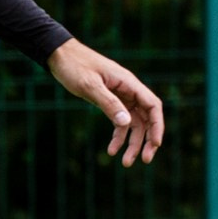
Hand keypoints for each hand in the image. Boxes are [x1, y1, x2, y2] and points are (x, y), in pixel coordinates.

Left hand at [48, 38, 164, 164]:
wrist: (60, 56)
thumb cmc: (75, 66)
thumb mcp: (90, 85)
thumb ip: (108, 103)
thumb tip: (126, 123)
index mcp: (128, 83)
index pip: (152, 106)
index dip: (157, 126)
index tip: (155, 145)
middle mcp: (129, 90)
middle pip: (147, 118)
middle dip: (147, 140)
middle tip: (145, 160)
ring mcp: (121, 96)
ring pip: (134, 123)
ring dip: (132, 143)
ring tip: (125, 162)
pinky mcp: (111, 101)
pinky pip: (120, 122)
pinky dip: (118, 137)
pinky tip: (111, 150)